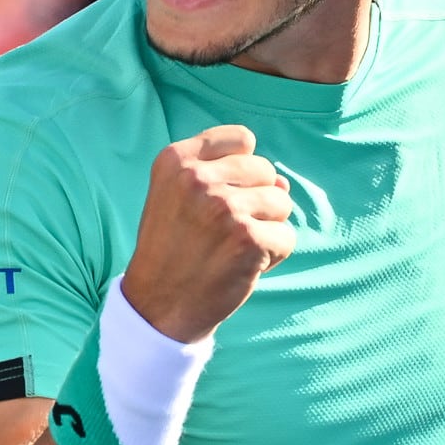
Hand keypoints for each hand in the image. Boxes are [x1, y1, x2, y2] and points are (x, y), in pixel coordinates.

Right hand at [119, 125, 293, 342]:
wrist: (158, 306)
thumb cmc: (173, 249)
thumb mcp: (179, 197)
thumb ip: (228, 176)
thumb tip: (284, 183)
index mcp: (176, 160)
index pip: (241, 139)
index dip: (242, 169)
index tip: (220, 196)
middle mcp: (197, 179)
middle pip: (266, 170)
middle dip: (256, 201)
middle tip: (223, 231)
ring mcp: (223, 208)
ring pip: (281, 202)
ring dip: (266, 228)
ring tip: (233, 247)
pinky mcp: (247, 239)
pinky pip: (286, 237)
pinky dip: (272, 255)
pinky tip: (242, 265)